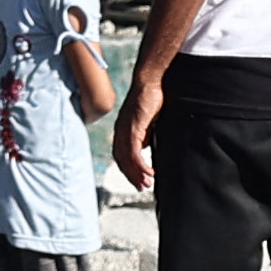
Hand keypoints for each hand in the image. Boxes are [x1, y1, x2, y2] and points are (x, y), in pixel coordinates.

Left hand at [112, 72, 164, 191]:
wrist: (150, 83)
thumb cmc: (151, 98)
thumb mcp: (148, 121)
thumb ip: (145, 133)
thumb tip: (147, 145)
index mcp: (122, 131)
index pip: (121, 155)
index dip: (128, 169)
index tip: (138, 179)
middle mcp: (120, 132)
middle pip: (122, 160)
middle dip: (132, 176)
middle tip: (142, 187)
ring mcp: (125, 131)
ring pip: (127, 159)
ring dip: (136, 174)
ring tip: (146, 184)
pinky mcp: (133, 129)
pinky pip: (134, 152)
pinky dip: (140, 165)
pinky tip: (148, 173)